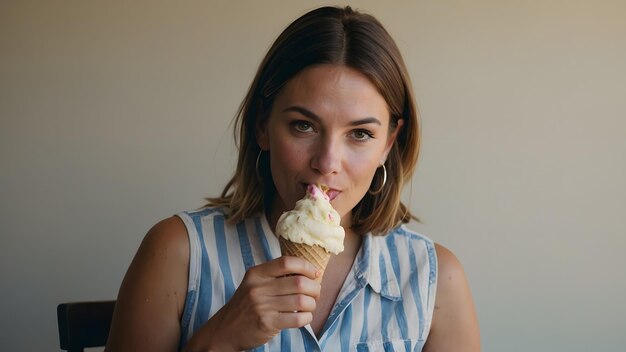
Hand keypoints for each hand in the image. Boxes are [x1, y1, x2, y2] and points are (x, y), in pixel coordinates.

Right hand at [183, 256, 320, 351]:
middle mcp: (258, 288)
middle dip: (314, 288)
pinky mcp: (266, 324)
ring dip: (312, 304)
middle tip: (316, 293)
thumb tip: (311, 273)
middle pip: (299, 282)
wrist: (225, 330)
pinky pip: (297, 318)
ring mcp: (261, 306)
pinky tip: (304, 317)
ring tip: (310, 306)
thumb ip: (275, 276)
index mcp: (256, 274)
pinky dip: (307, 317)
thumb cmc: (246, 305)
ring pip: (301, 301)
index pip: (286, 262)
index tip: (314, 273)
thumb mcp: (254, 284)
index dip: (306, 266)